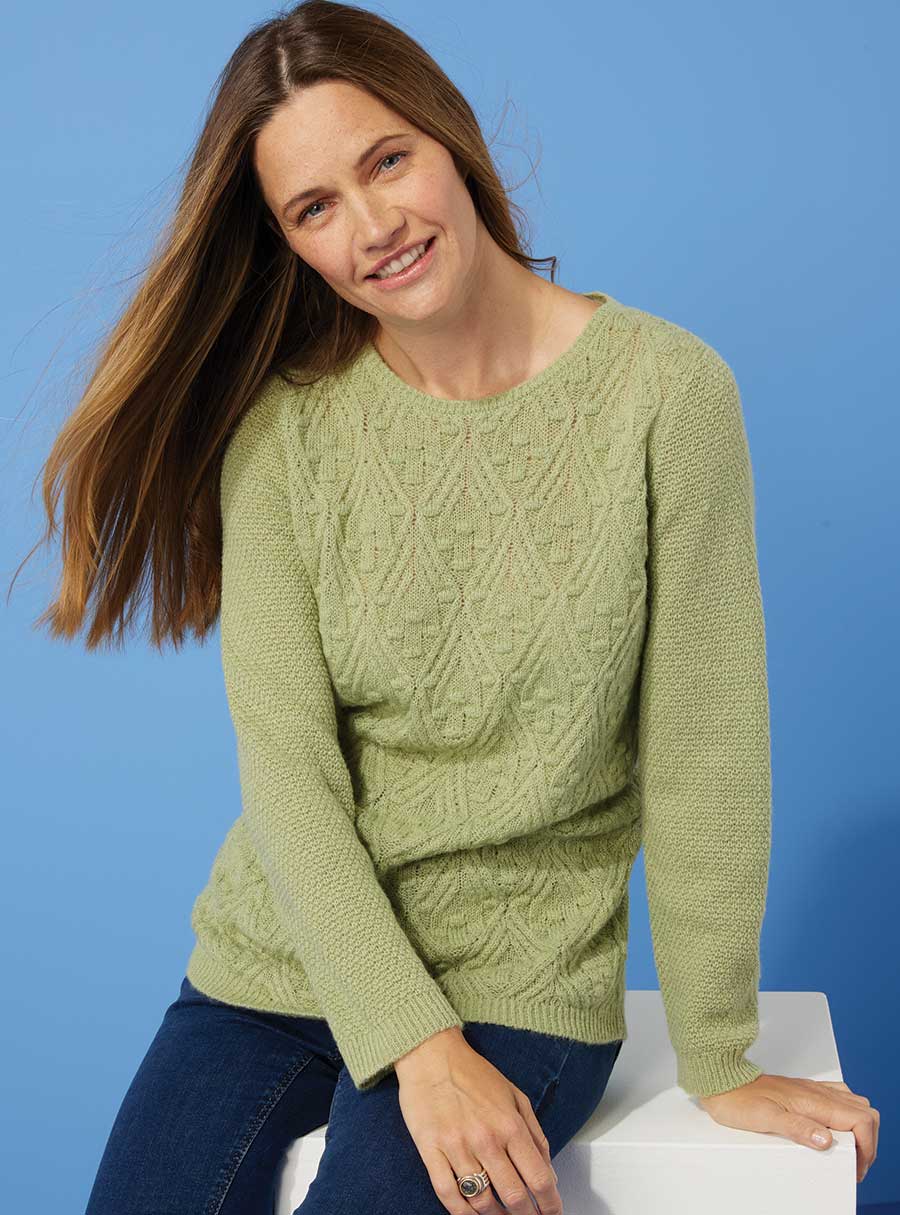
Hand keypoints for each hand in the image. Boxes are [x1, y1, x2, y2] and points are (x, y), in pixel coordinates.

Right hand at [394, 1026, 562, 1214]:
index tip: (553, 1212)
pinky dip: (461, 1213)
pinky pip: (447, 1194)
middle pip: (513, 1196)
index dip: (550, 1204)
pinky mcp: (431, 1151)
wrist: (431, 1055)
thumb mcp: (515, 1095)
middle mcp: (486, 1139)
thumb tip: (548, 1170)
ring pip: (481, 1201)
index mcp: (510, 1124)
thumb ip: (535, 1134)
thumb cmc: (472, 1073)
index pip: (539, 1178)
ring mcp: (457, 1147)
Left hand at [698, 1073, 879, 1182]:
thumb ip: (798, 1128)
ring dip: (859, 1128)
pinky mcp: (803, 1091)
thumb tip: (826, 1139)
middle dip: (868, 1140)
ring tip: (847, 1150)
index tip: (856, 1166)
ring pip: (853, 1104)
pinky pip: (837, 1098)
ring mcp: (811, 1090)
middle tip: (855, 1162)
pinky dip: (846, 1116)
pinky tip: (831, 1130)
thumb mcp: (766, 1118)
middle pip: (864, 1111)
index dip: (867, 1146)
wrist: (722, 1081)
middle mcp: (817, 1092)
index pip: (861, 1119)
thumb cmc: (739, 1100)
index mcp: (814, 1100)